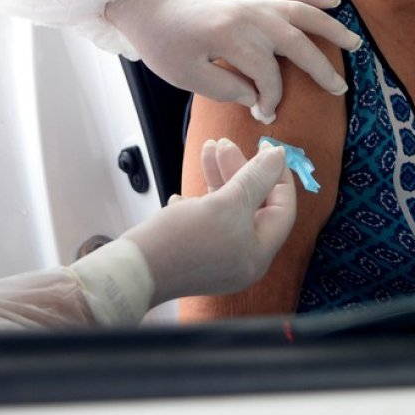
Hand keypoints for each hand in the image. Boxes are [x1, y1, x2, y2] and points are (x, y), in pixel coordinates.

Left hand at [105, 0, 360, 123]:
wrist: (150, 7)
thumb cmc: (164, 45)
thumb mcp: (188, 77)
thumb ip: (228, 88)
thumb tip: (259, 97)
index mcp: (232, 37)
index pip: (267, 74)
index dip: (270, 98)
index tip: (265, 116)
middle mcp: (250, 16)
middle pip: (296, 42)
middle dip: (319, 69)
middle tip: (339, 91)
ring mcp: (254, 3)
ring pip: (302, 13)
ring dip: (330, 28)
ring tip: (354, 44)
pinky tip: (333, 2)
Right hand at [122, 139, 295, 305]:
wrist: (131, 270)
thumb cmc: (182, 239)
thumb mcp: (226, 203)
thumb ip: (256, 178)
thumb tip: (279, 157)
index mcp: (258, 253)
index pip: (282, 210)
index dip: (277, 177)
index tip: (266, 149)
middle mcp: (242, 259)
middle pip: (253, 206)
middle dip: (240, 171)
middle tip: (225, 143)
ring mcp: (219, 258)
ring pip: (228, 209)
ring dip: (220, 177)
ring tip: (207, 148)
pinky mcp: (196, 253)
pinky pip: (208, 220)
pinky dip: (202, 200)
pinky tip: (184, 195)